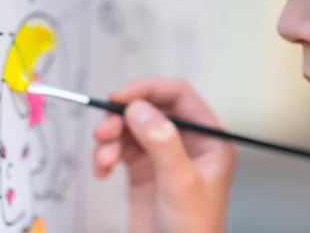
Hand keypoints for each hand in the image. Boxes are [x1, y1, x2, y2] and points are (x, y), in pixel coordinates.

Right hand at [92, 78, 235, 232]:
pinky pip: (120, 149)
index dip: (148, 90)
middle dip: (124, 117)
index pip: (179, 96)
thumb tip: (139, 108)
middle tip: (104, 130)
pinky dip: (106, 155)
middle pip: (150, 109)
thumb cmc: (193, 231)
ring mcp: (163, 155)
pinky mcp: (143, 170)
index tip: (120, 97)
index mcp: (208, 138)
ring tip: (103, 159)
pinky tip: (102, 171)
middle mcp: (187, 142)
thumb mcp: (181, 183)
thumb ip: (163, 143)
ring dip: (112, 138)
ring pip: (132, 128)